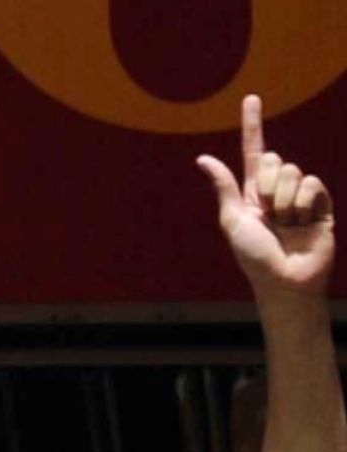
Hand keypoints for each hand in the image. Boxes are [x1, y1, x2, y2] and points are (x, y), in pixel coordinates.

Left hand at [198, 95, 333, 300]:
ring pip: (294, 171)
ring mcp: (301, 196)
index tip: (250, 98)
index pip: (254, 151)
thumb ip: (224, 187)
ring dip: (285, 200)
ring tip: (286, 223)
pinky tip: (304, 222)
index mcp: (252, 192)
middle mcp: (278, 190)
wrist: (285, 279)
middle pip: (275, 159)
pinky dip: (304, 203)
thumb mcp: (233, 220)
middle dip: (267, 185)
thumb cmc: (254, 256)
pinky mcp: (322, 204)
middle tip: (268, 214)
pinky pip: (312, 183)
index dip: (253, 124)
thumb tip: (203, 158)